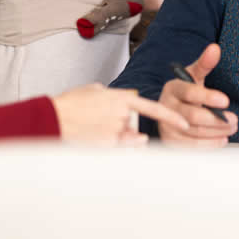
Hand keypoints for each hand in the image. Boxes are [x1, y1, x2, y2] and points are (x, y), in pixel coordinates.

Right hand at [51, 83, 188, 145]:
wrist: (54, 118)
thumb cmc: (70, 104)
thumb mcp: (94, 90)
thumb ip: (114, 94)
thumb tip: (124, 97)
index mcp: (121, 98)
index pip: (154, 109)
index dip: (172, 117)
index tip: (185, 123)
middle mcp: (123, 115)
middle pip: (134, 126)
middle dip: (124, 127)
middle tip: (101, 123)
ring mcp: (117, 131)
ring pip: (126, 139)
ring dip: (118, 138)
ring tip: (95, 130)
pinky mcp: (108, 145)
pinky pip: (119, 149)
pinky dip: (115, 146)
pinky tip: (97, 139)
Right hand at [158, 44, 237, 147]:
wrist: (170, 111)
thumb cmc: (186, 92)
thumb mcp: (194, 76)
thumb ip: (205, 63)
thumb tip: (215, 48)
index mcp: (173, 88)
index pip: (190, 92)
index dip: (208, 97)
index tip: (226, 101)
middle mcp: (166, 107)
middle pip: (192, 116)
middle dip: (216, 119)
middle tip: (234, 119)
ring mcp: (167, 125)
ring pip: (194, 132)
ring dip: (217, 132)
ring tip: (232, 128)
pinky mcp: (170, 141)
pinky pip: (191, 146)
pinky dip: (209, 144)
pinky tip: (222, 139)